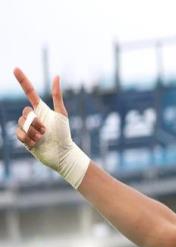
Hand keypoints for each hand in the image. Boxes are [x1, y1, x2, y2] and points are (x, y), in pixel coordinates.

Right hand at [13, 68, 89, 188]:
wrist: (62, 153)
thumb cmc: (64, 134)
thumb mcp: (61, 113)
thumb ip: (57, 95)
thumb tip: (57, 75)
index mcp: (42, 109)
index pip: (29, 92)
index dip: (23, 80)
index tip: (15, 68)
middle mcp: (33, 117)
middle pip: (25, 112)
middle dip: (35, 122)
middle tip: (46, 131)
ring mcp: (28, 128)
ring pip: (21, 123)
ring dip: (33, 131)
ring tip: (42, 138)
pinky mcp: (25, 139)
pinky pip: (18, 134)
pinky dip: (27, 138)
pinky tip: (36, 143)